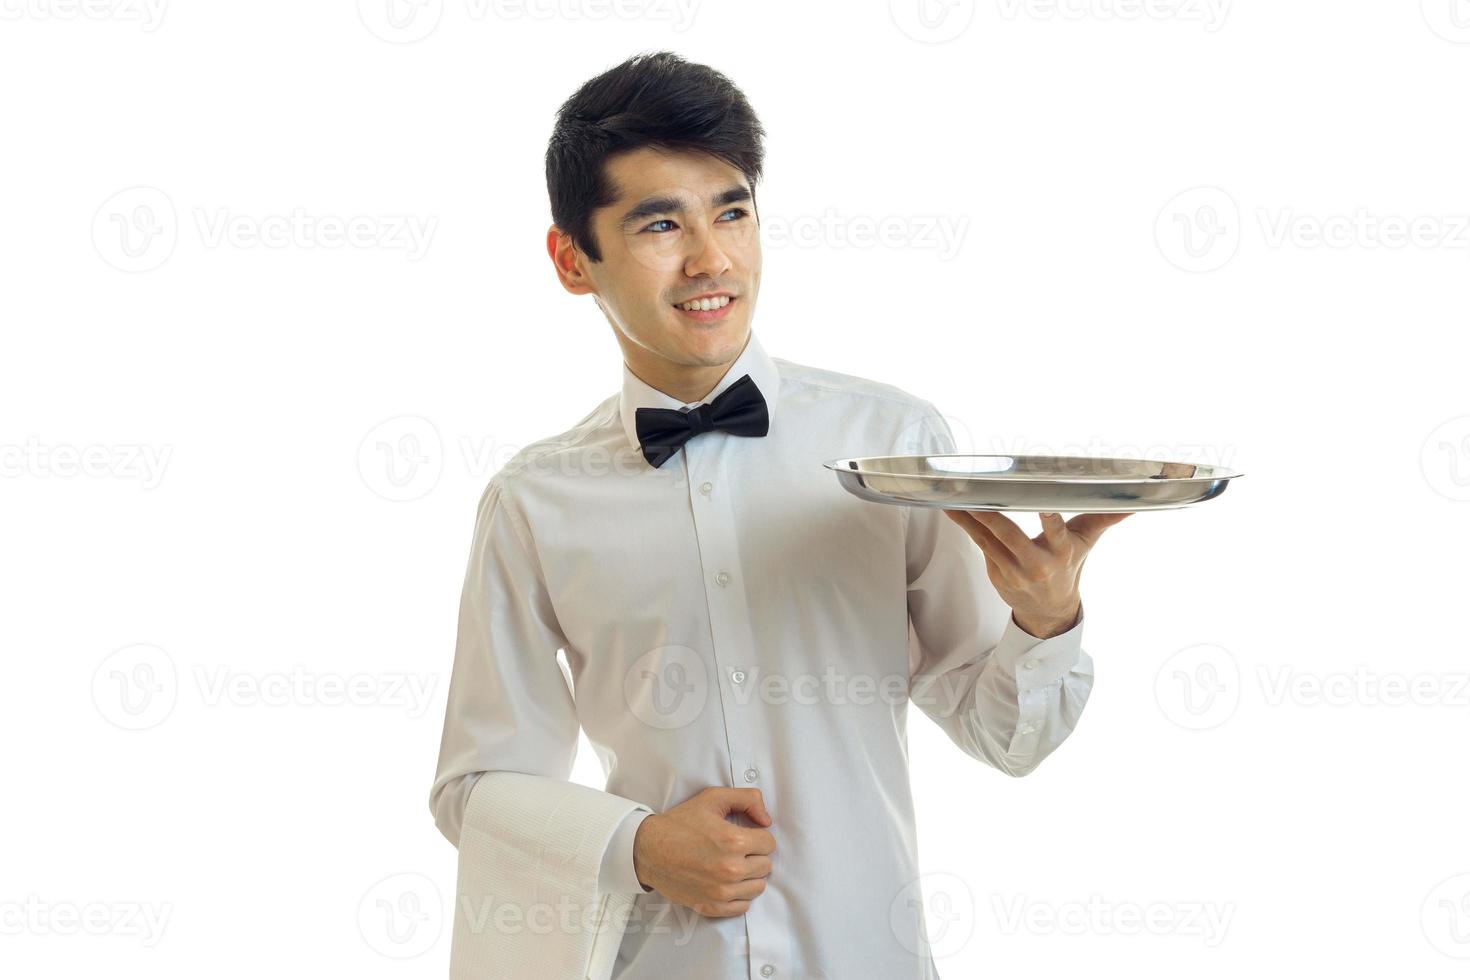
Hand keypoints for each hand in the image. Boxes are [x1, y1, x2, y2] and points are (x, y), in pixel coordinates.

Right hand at [632, 787, 776, 917]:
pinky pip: (743, 906)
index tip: (745, 835)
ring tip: (732, 865)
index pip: (769, 843)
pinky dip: (739, 895)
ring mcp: (721, 892)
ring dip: (749, 876)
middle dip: (755, 855)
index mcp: (733, 841)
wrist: (648, 850)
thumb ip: (747, 799)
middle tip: (737, 850)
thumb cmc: (680, 823)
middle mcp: (730, 869)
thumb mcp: (713, 798)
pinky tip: (726, 882)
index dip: (758, 836)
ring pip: (758, 887)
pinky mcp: (712, 906)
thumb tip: (766, 820)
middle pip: (766, 866)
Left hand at [942, 509, 1132, 637]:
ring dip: (968, 518)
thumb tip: (1133, 501)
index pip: (1056, 533)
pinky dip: (967, 527)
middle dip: (989, 514)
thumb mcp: (1087, 544)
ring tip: (951, 497)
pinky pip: (980, 545)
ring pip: (987, 540)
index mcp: (1061, 553)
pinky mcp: (996, 574)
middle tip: (973, 492)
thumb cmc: (1068, 568)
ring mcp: (1013, 571)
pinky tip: (953, 509)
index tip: (1042, 505)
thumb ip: (1105, 518)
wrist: (1049, 611)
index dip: (1049, 520)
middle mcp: (1036, 564)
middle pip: (1009, 534)